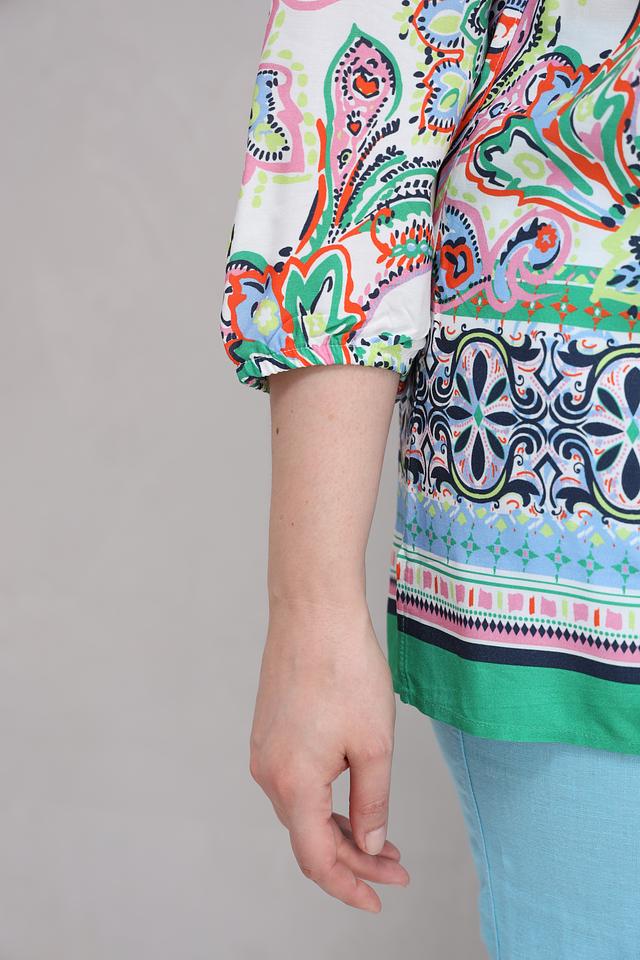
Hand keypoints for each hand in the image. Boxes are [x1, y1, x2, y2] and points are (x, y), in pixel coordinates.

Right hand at [248, 596, 409, 911]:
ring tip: (384, 837)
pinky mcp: (269, 731)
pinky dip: (325, 799)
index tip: (378, 899)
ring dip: (341, 828)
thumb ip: (373, 803)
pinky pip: (295, 782)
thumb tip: (371, 844)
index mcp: (293, 784)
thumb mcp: (374, 744)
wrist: (313, 612)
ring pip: (302, 809)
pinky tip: (354, 795)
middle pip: (309, 836)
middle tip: (397, 865)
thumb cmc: (345, 670)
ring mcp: (265, 750)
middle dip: (355, 857)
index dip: (349, 885)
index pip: (317, 859)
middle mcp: (268, 772)